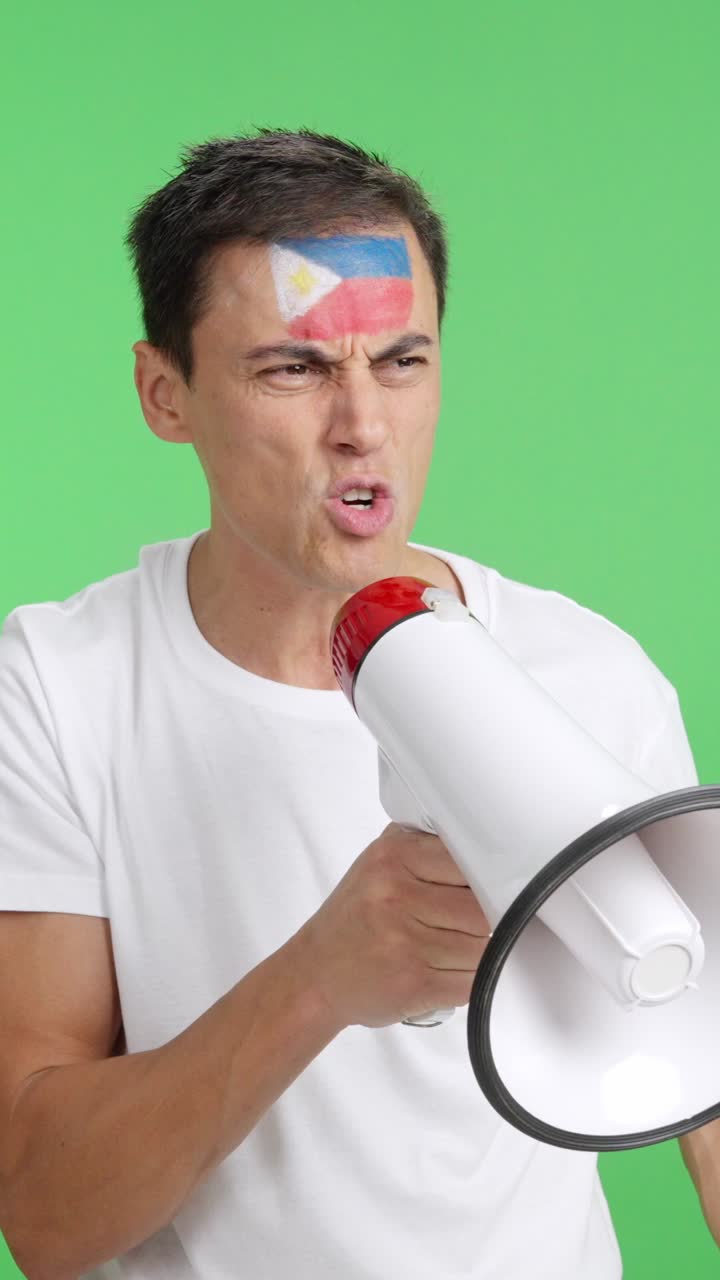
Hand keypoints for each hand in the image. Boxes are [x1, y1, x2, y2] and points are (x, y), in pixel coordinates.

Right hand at [294, 821, 491, 1029]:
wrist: (314, 973)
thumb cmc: (352, 918)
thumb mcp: (377, 862)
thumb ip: (421, 843)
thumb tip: (476, 837)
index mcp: (392, 858)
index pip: (469, 862)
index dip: (485, 879)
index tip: (485, 886)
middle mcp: (396, 896)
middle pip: (481, 908)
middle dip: (483, 918)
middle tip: (465, 921)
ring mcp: (406, 943)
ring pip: (482, 946)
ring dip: (477, 950)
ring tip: (452, 945)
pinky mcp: (416, 984)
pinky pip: (472, 981)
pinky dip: (468, 978)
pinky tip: (448, 970)